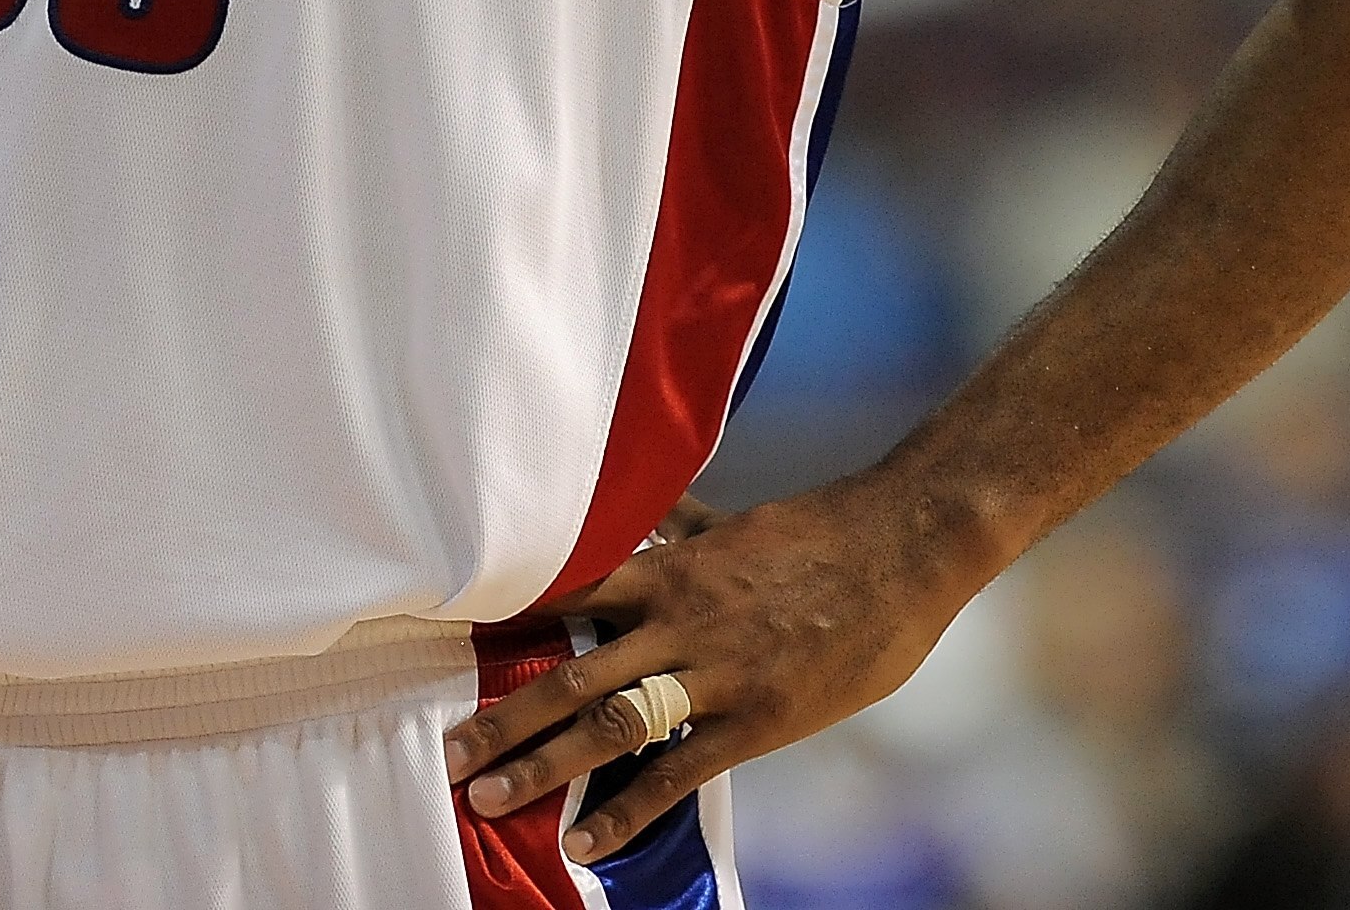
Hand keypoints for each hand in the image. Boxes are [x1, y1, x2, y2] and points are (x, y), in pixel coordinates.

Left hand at [440, 474, 995, 865]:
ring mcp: (715, 671)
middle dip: (503, 716)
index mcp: (668, 569)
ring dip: (540, 764)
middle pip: (568, 673)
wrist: (903, 547)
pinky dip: (626, 808)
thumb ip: (681, 529)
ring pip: (608, 722)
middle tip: (448, 752)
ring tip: (488, 797)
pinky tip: (584, 838)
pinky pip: (677, 771)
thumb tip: (647, 511)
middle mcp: (675, 620)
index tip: (446, 647)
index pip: (564, 595)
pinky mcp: (756, 718)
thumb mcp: (737, 524)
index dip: (503, 622)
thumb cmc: (822, 532)